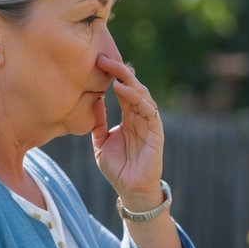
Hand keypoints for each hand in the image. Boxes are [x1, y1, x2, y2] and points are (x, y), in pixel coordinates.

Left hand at [90, 54, 164, 208]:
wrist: (130, 189)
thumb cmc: (117, 168)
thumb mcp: (100, 141)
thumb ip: (97, 122)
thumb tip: (92, 99)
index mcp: (129, 117)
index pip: (122, 90)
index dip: (112, 75)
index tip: (97, 62)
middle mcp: (140, 117)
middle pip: (132, 87)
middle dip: (119, 71)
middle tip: (103, 58)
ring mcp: (149, 123)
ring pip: (142, 95)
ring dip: (128, 81)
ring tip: (114, 70)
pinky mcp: (156, 133)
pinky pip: (149, 111)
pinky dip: (137, 99)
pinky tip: (124, 90)